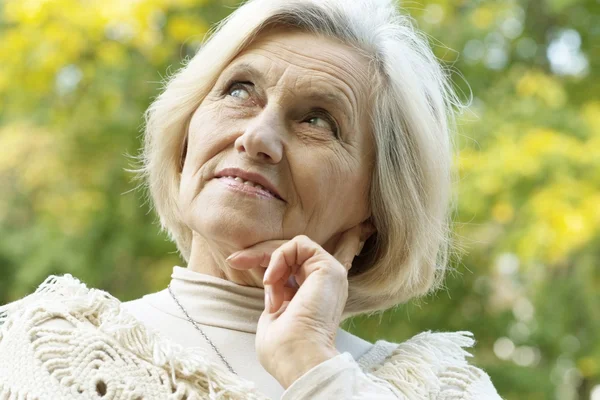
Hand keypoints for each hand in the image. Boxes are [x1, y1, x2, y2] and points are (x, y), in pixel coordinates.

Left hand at [226, 223, 374, 388]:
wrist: (298, 358)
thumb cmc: (283, 349)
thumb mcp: (273, 316)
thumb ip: (276, 296)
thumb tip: (272, 284)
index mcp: (313, 295)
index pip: (290, 266)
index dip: (262, 259)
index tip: (234, 263)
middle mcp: (324, 283)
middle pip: (290, 253)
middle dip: (259, 254)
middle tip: (234, 261)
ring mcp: (329, 274)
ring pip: (294, 247)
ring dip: (272, 262)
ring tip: (269, 288)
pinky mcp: (329, 268)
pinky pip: (300, 244)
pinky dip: (281, 256)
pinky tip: (273, 279)